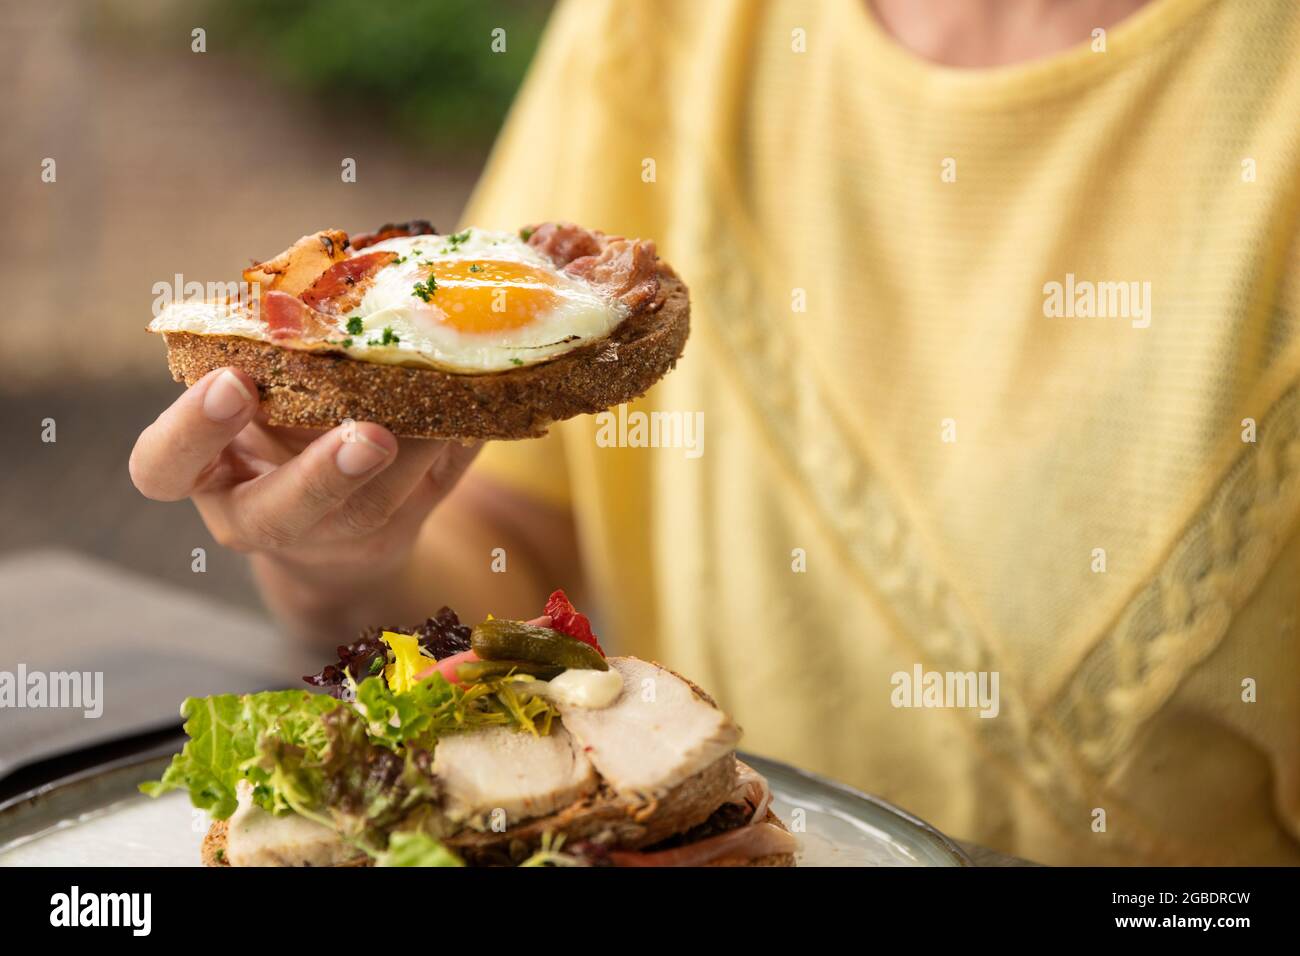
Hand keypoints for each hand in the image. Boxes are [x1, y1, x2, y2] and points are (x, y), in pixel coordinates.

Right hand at [129, 367, 479, 605]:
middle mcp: (254, 515)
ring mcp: (324, 539)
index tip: (234, 382)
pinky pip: (421, 504)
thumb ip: (278, 352)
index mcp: (203, 471)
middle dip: (323, 474)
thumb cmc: (279, 427)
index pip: (163, 465)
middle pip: (277, 514)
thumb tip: (352, 271)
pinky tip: (468, 415)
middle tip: (369, 435)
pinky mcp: (385, 541)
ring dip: (410, 460)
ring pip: (363, 513)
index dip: (192, 429)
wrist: (331, 520)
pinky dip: (449, 454)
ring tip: (440, 417)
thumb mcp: (259, 392)